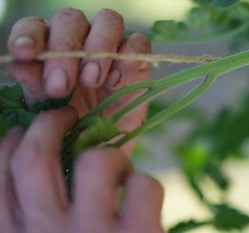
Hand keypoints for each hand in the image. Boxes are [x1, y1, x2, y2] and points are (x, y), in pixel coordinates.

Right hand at [0, 108, 163, 232]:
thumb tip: (42, 171)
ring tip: (119, 173)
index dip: (10, 146)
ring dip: (110, 156)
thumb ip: (43, 214)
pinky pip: (143, 183)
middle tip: (66, 115)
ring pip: (96, 160)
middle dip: (49, 124)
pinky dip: (145, 185)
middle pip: (34, 157)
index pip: (0, 179)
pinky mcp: (138, 232)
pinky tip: (142, 203)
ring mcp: (91, 232)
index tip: (23, 133)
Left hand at [7, 8, 150, 151]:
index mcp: (47, 45)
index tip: (24, 53)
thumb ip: (33, 84)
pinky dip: (128, 58)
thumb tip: (20, 63)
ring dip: (99, 47)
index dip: (29, 35)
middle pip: (71, 19)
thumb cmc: (70, 125)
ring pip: (108, 19)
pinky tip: (117, 83)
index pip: (35, 26)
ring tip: (92, 81)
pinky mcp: (137, 56)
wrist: (103, 144)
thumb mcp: (46, 109)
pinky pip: (138, 41)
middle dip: (64, 50)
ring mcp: (110, 44)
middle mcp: (78, 37)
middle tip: (61, 85)